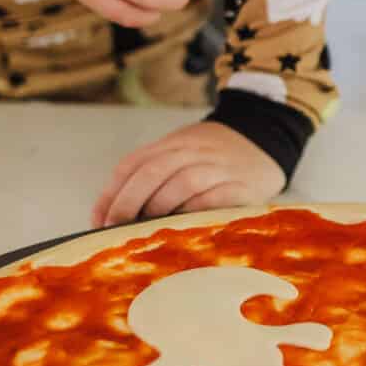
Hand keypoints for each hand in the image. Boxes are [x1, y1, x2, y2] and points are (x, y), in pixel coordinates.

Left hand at [91, 122, 284, 227]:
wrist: (267, 135)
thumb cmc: (215, 156)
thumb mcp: (182, 152)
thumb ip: (152, 176)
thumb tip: (110, 215)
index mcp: (172, 143)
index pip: (133, 164)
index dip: (112, 193)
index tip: (99, 220)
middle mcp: (193, 151)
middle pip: (153, 172)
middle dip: (129, 203)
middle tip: (115, 229)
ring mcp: (218, 167)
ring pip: (183, 182)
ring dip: (160, 208)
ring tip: (147, 230)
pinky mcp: (242, 185)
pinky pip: (215, 197)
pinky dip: (194, 212)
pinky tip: (182, 227)